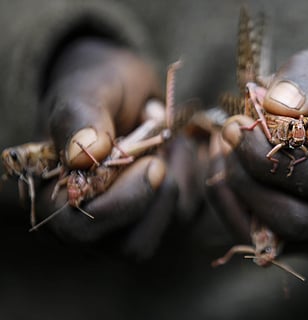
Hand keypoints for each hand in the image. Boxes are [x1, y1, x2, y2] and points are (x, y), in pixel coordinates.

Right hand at [33, 38, 197, 259]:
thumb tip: (82, 156)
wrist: (128, 89)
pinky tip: (181, 147)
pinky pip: (190, 210)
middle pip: (132, 246)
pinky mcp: (162, 213)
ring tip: (169, 139)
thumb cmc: (100, 88)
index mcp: (58, 196)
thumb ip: (79, 119)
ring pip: (169, 228)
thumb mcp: (86, 91)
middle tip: (163, 147)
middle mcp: (94, 220)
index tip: (152, 164)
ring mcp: (131, 221)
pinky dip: (194, 175)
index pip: (81, 228)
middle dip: (158, 196)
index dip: (120, 204)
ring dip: (180, 178)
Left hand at [206, 43, 307, 254]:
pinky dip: (237, 208)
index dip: (263, 155)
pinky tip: (233, 173)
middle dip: (245, 180)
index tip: (236, 127)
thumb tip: (275, 106)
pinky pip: (266, 241)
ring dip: (236, 195)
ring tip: (226, 152)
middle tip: (227, 140)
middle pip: (293, 219)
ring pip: (274, 236)